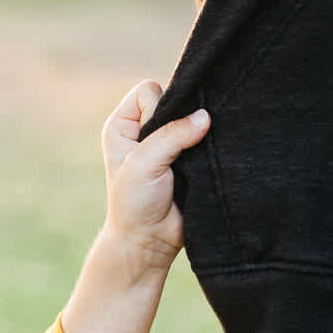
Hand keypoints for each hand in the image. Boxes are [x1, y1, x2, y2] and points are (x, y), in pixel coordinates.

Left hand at [100, 80, 209, 276]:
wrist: (150, 242)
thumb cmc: (135, 204)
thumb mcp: (145, 163)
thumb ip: (172, 135)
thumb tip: (205, 116)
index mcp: (122, 125)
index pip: (149, 91)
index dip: (159, 108)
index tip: (157, 140)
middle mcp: (144, 130)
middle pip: (174, 101)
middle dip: (182, 120)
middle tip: (180, 150)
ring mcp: (169, 145)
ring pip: (193, 120)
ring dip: (199, 136)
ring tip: (195, 159)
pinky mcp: (191, 159)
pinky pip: (207, 140)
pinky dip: (211, 148)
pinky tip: (209, 160)